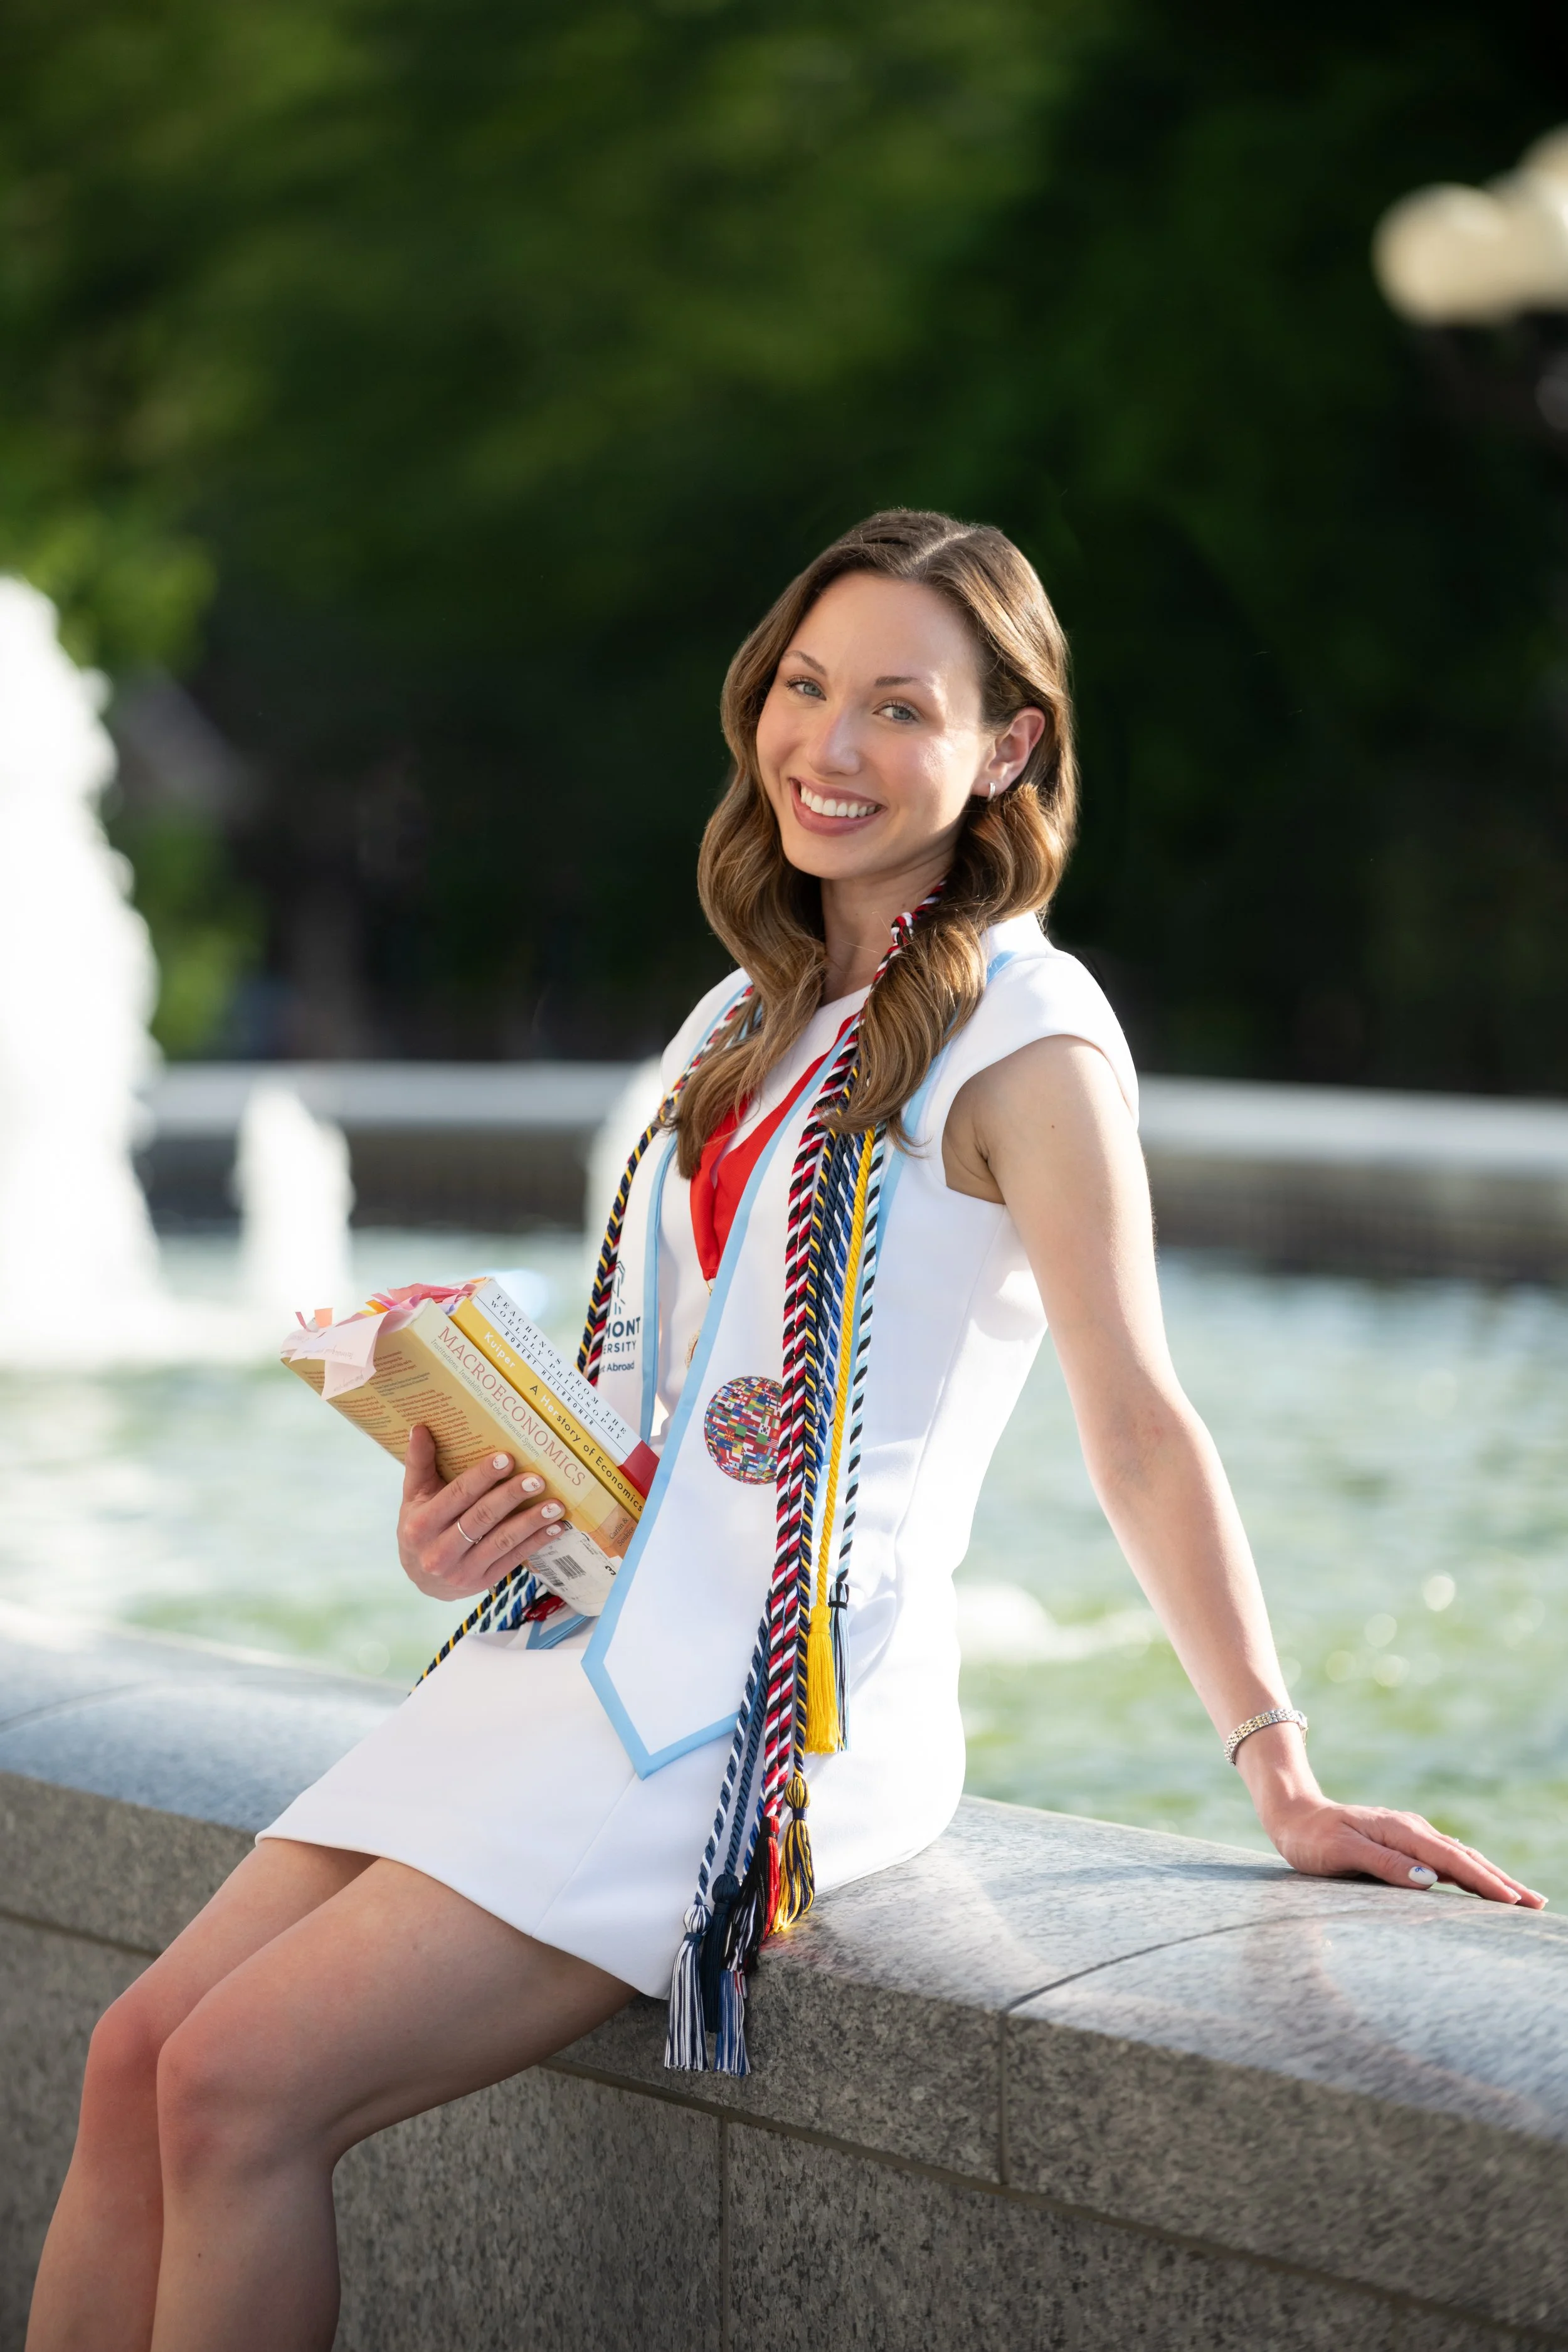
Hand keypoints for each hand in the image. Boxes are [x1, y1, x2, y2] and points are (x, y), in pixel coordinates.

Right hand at [398, 1427, 565, 1600]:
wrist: (421, 1580)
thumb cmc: (420, 1527)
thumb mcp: (414, 1497)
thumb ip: (419, 1464)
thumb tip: (420, 1428)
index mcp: (421, 1524)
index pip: (456, 1495)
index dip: (481, 1477)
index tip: (506, 1458)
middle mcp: (439, 1551)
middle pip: (481, 1518)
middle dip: (511, 1496)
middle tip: (537, 1479)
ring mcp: (462, 1570)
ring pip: (502, 1541)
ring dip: (531, 1521)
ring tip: (556, 1504)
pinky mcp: (482, 1582)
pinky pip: (513, 1559)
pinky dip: (536, 1542)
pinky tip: (555, 1528)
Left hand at [1264, 1793, 1545, 1907]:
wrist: (1292, 1814)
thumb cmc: (1311, 1838)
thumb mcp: (1341, 1851)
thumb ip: (1384, 1864)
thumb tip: (1430, 1879)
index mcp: (1401, 1831)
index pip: (1452, 1861)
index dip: (1484, 1882)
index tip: (1513, 1902)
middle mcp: (1412, 1830)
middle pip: (1465, 1858)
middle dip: (1501, 1881)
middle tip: (1537, 1904)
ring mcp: (1410, 1835)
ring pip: (1459, 1857)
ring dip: (1490, 1876)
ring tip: (1521, 1898)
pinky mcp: (1404, 1842)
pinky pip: (1445, 1858)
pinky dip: (1469, 1871)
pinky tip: (1481, 1885)